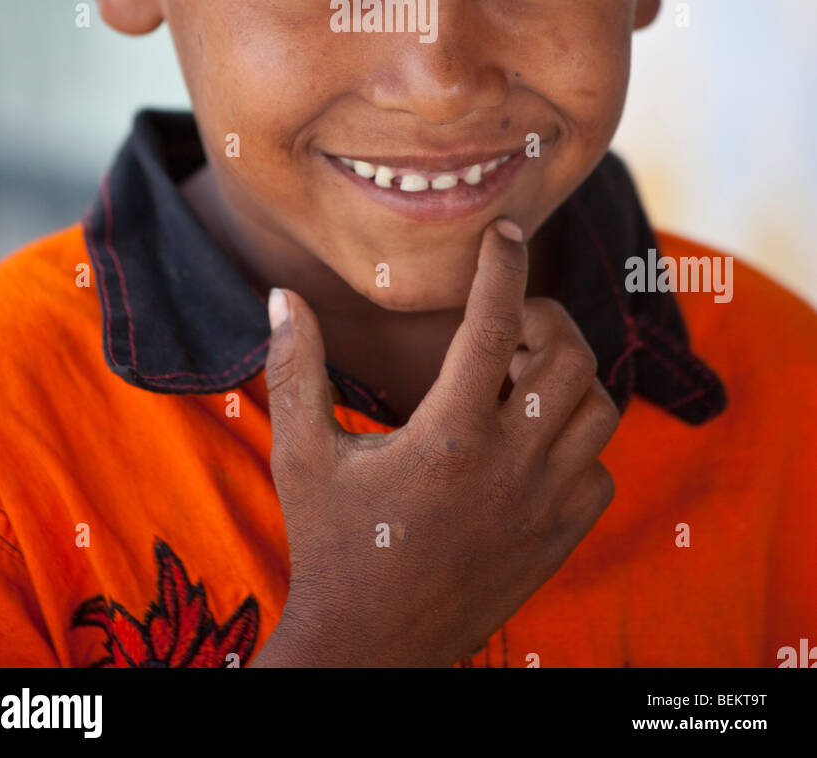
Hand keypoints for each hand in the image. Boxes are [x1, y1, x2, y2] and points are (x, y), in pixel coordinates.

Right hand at [251, 217, 618, 667]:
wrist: (370, 651)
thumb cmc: (330, 543)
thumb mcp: (301, 454)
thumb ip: (296, 368)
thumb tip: (282, 296)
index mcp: (447, 434)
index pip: (494, 322)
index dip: (503, 265)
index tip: (505, 232)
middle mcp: (508, 466)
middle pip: (569, 356)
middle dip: (544, 321)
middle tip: (505, 327)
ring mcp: (543, 506)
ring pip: (598, 409)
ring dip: (565, 379)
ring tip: (517, 380)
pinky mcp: (560, 540)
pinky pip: (600, 470)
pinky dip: (579, 443)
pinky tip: (530, 444)